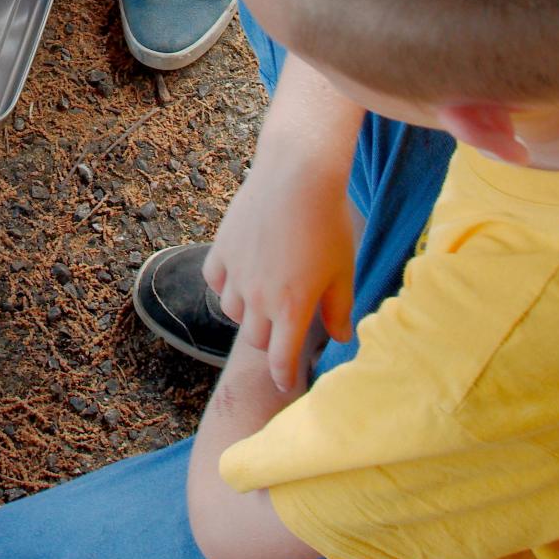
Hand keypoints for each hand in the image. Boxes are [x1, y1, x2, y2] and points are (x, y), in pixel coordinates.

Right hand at [203, 143, 356, 394]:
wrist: (297, 175)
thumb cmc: (328, 222)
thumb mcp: (342, 270)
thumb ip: (339, 309)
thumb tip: (341, 338)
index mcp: (292, 309)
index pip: (281, 360)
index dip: (283, 377)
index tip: (285, 384)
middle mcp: (258, 298)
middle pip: (256, 339)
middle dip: (270, 343)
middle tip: (282, 333)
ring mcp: (236, 274)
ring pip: (232, 312)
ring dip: (247, 313)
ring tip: (264, 298)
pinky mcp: (221, 250)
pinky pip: (216, 281)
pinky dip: (226, 284)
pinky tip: (241, 274)